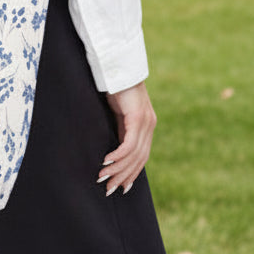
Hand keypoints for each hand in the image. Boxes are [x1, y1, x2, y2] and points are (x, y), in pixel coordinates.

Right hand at [98, 80, 156, 195]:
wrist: (119, 65)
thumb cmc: (115, 85)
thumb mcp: (118, 111)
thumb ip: (120, 127)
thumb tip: (112, 146)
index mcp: (146, 124)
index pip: (142, 156)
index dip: (132, 173)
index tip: (122, 187)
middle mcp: (149, 125)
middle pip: (139, 159)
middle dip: (124, 176)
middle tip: (109, 189)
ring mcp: (145, 121)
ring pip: (134, 155)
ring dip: (118, 169)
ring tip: (103, 177)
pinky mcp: (137, 117)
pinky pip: (128, 144)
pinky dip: (118, 156)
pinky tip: (106, 162)